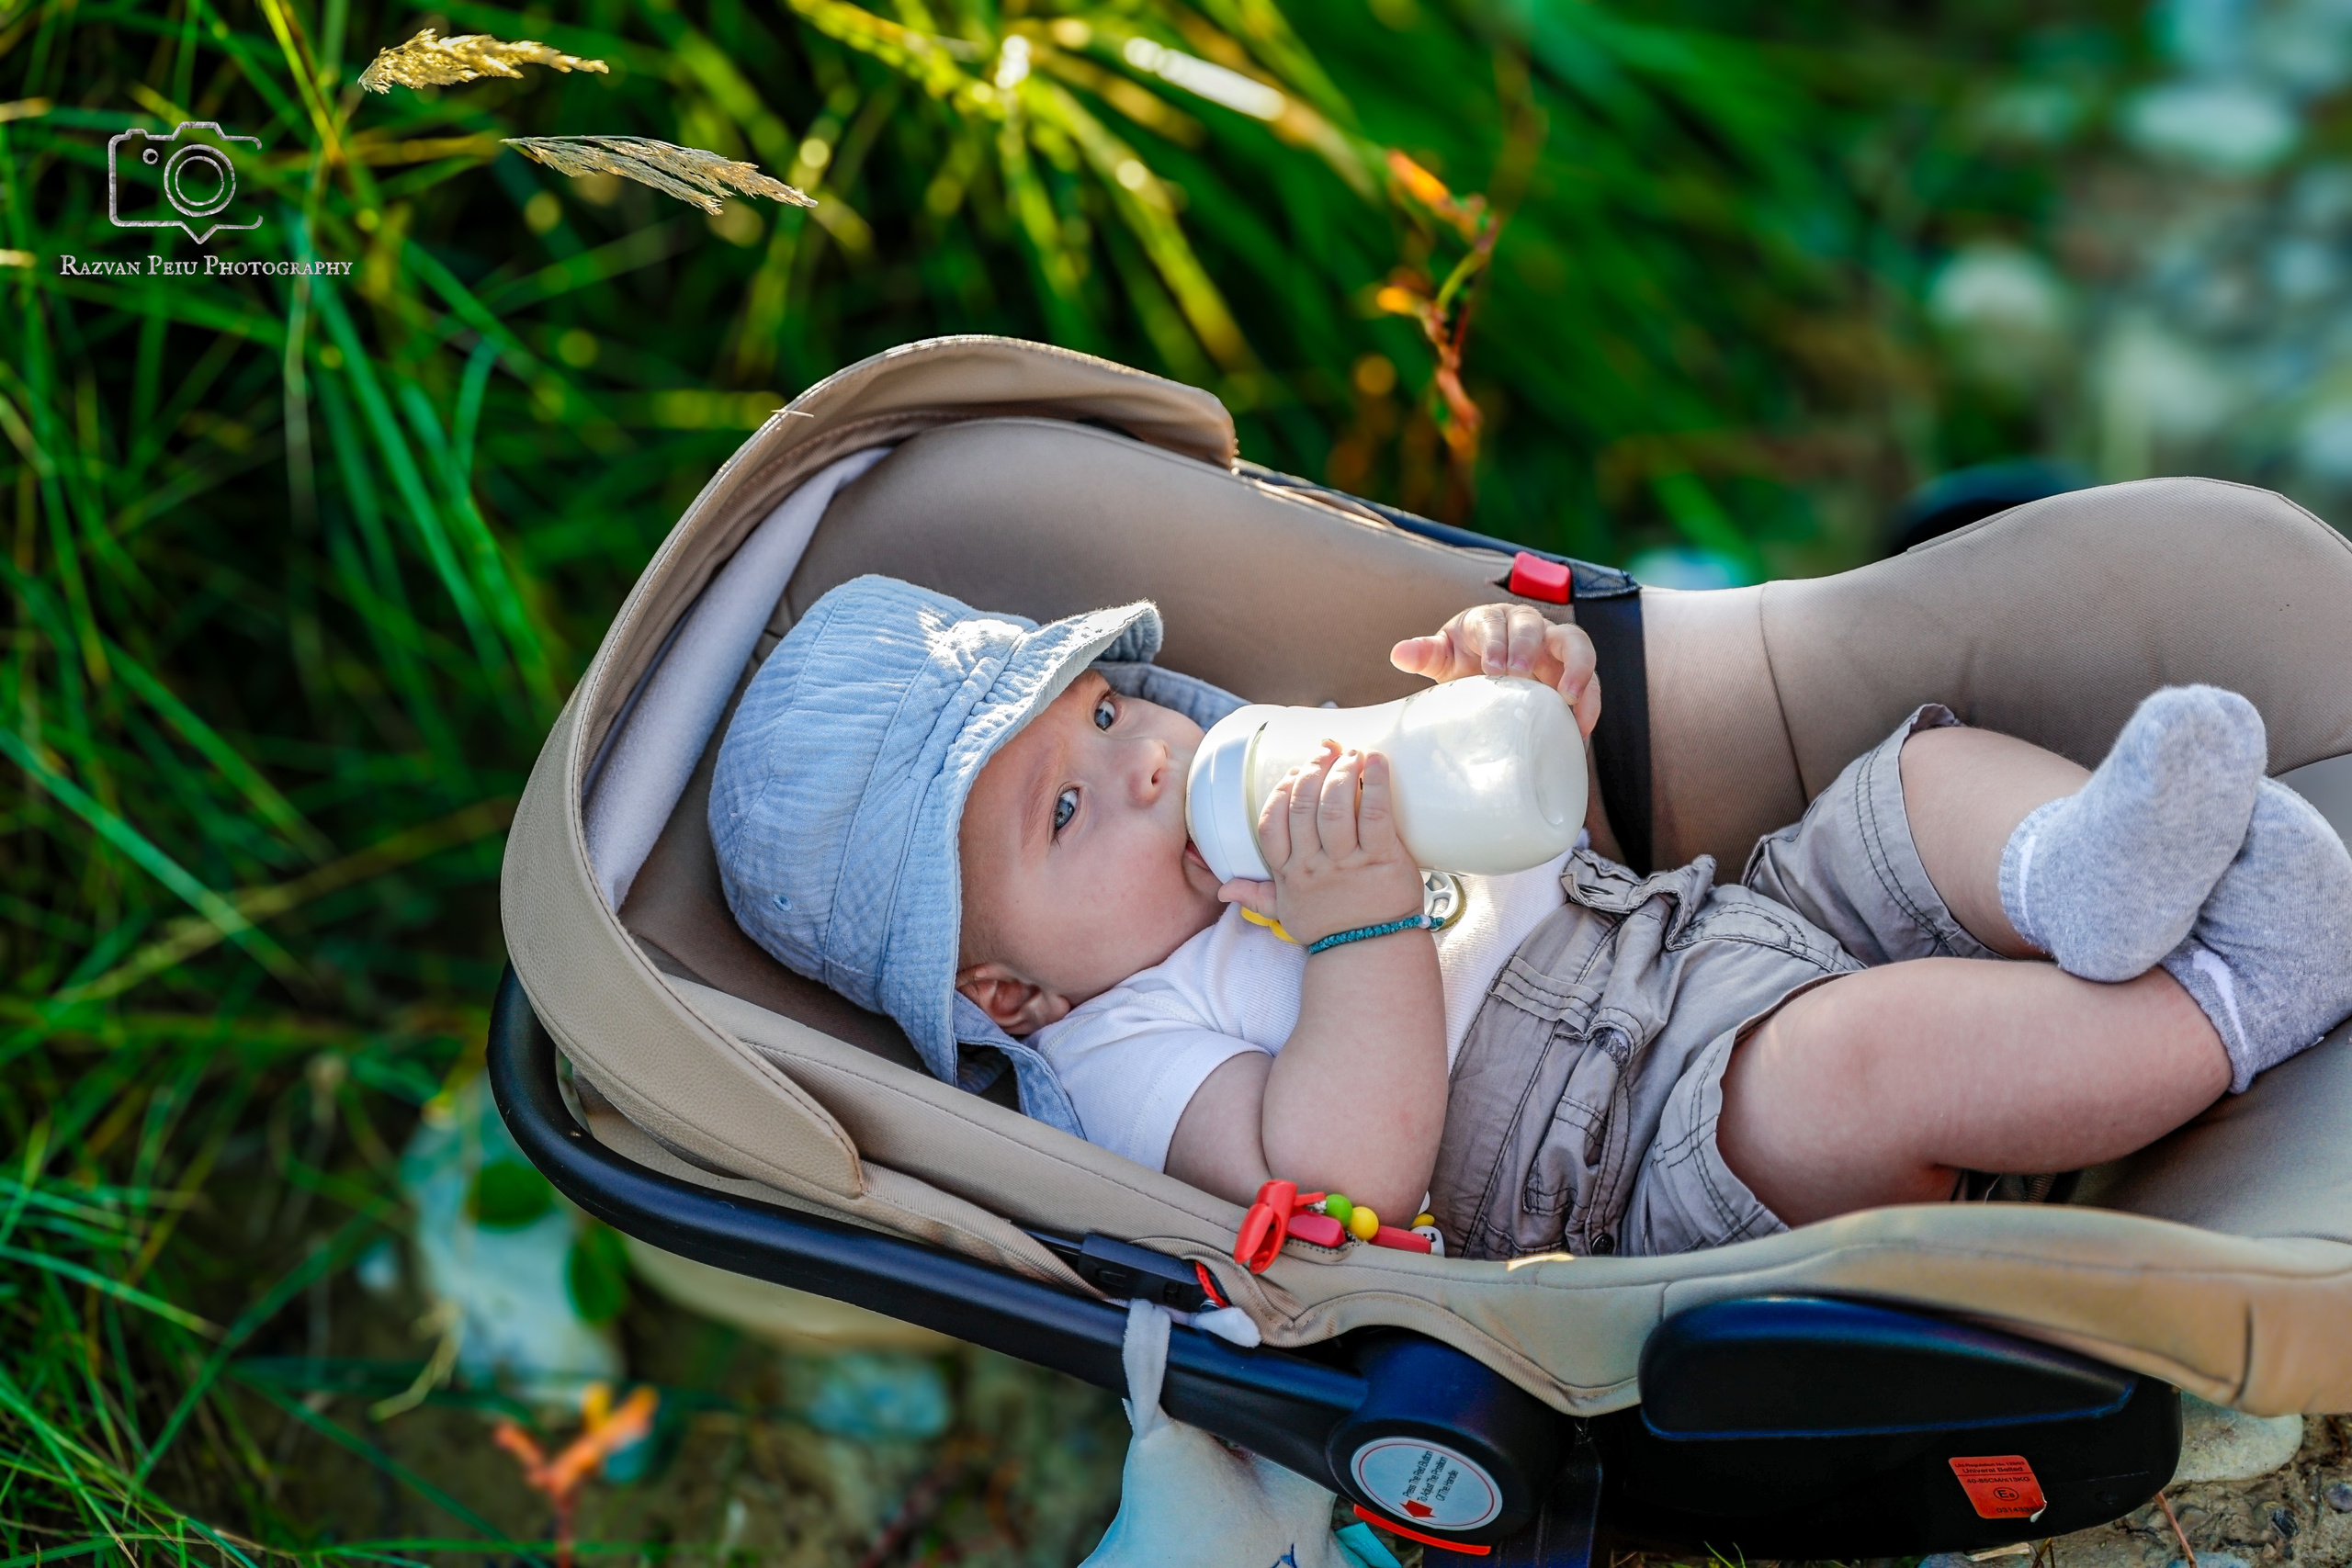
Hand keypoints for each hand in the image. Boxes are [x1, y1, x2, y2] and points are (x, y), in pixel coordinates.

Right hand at [1218, 743, 1425, 947]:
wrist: (1370, 954)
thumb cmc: (1329, 929)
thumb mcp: (1285, 915)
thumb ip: (1255, 896)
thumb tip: (1223, 890)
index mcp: (1288, 873)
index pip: (1271, 823)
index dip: (1280, 791)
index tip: (1294, 772)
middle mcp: (1313, 864)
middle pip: (1302, 806)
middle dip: (1312, 770)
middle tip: (1327, 752)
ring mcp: (1347, 862)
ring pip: (1334, 807)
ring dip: (1341, 773)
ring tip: (1351, 754)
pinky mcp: (1382, 859)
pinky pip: (1376, 814)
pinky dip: (1377, 783)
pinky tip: (1376, 761)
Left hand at [1391, 602, 1601, 739]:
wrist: (1484, 676)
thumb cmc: (1463, 661)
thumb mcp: (1443, 658)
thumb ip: (1424, 654)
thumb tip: (1397, 654)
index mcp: (1491, 620)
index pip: (1496, 623)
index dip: (1497, 641)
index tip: (1491, 669)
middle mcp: (1526, 627)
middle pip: (1538, 625)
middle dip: (1530, 647)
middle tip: (1521, 675)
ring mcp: (1553, 648)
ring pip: (1577, 645)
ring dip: (1577, 670)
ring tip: (1571, 701)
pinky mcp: (1571, 673)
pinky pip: (1590, 681)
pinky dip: (1589, 702)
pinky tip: (1581, 730)